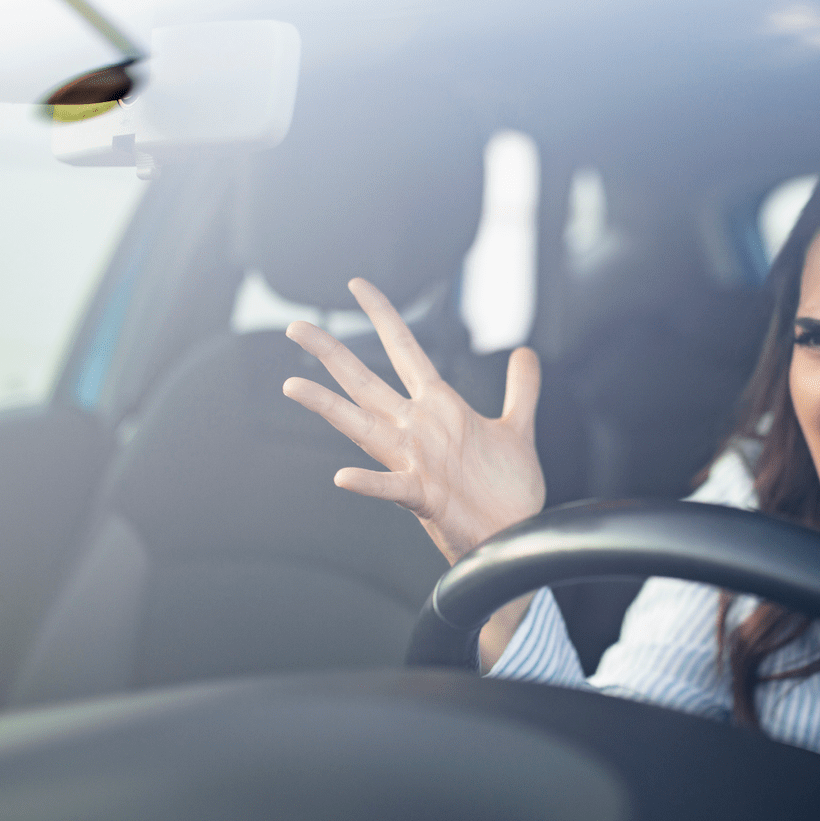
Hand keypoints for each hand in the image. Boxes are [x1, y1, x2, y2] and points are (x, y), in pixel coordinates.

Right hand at [282, 278, 545, 564]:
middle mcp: (419, 429)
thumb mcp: (517, 428)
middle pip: (367, 382)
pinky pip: (390, 487)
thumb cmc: (508, 489)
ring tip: (293, 385)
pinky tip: (342, 477)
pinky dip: (368, 484)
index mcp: (440, 407)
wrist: (515, 535)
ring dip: (329, 407)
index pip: (405, 349)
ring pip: (363, 427)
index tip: (358, 285)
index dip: (383, 315)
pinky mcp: (423, 496)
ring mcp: (416, 461)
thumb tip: (526, 353)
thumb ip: (521, 389)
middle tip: (296, 327)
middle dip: (332, 353)